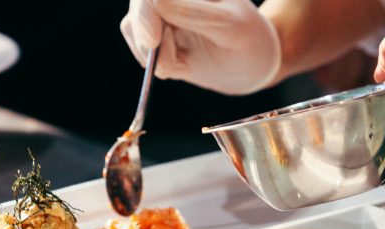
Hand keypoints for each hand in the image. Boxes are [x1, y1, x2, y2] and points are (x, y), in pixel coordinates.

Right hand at [120, 0, 280, 94]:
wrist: (251, 64)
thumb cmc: (249, 41)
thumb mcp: (229, 28)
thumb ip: (194, 14)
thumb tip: (154, 1)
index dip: (147, 11)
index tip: (152, 40)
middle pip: (140, 6)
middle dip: (148, 38)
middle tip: (168, 67)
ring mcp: (162, 10)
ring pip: (133, 26)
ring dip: (153, 53)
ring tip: (183, 64)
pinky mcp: (155, 30)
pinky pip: (139, 45)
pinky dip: (155, 61)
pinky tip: (181, 65)